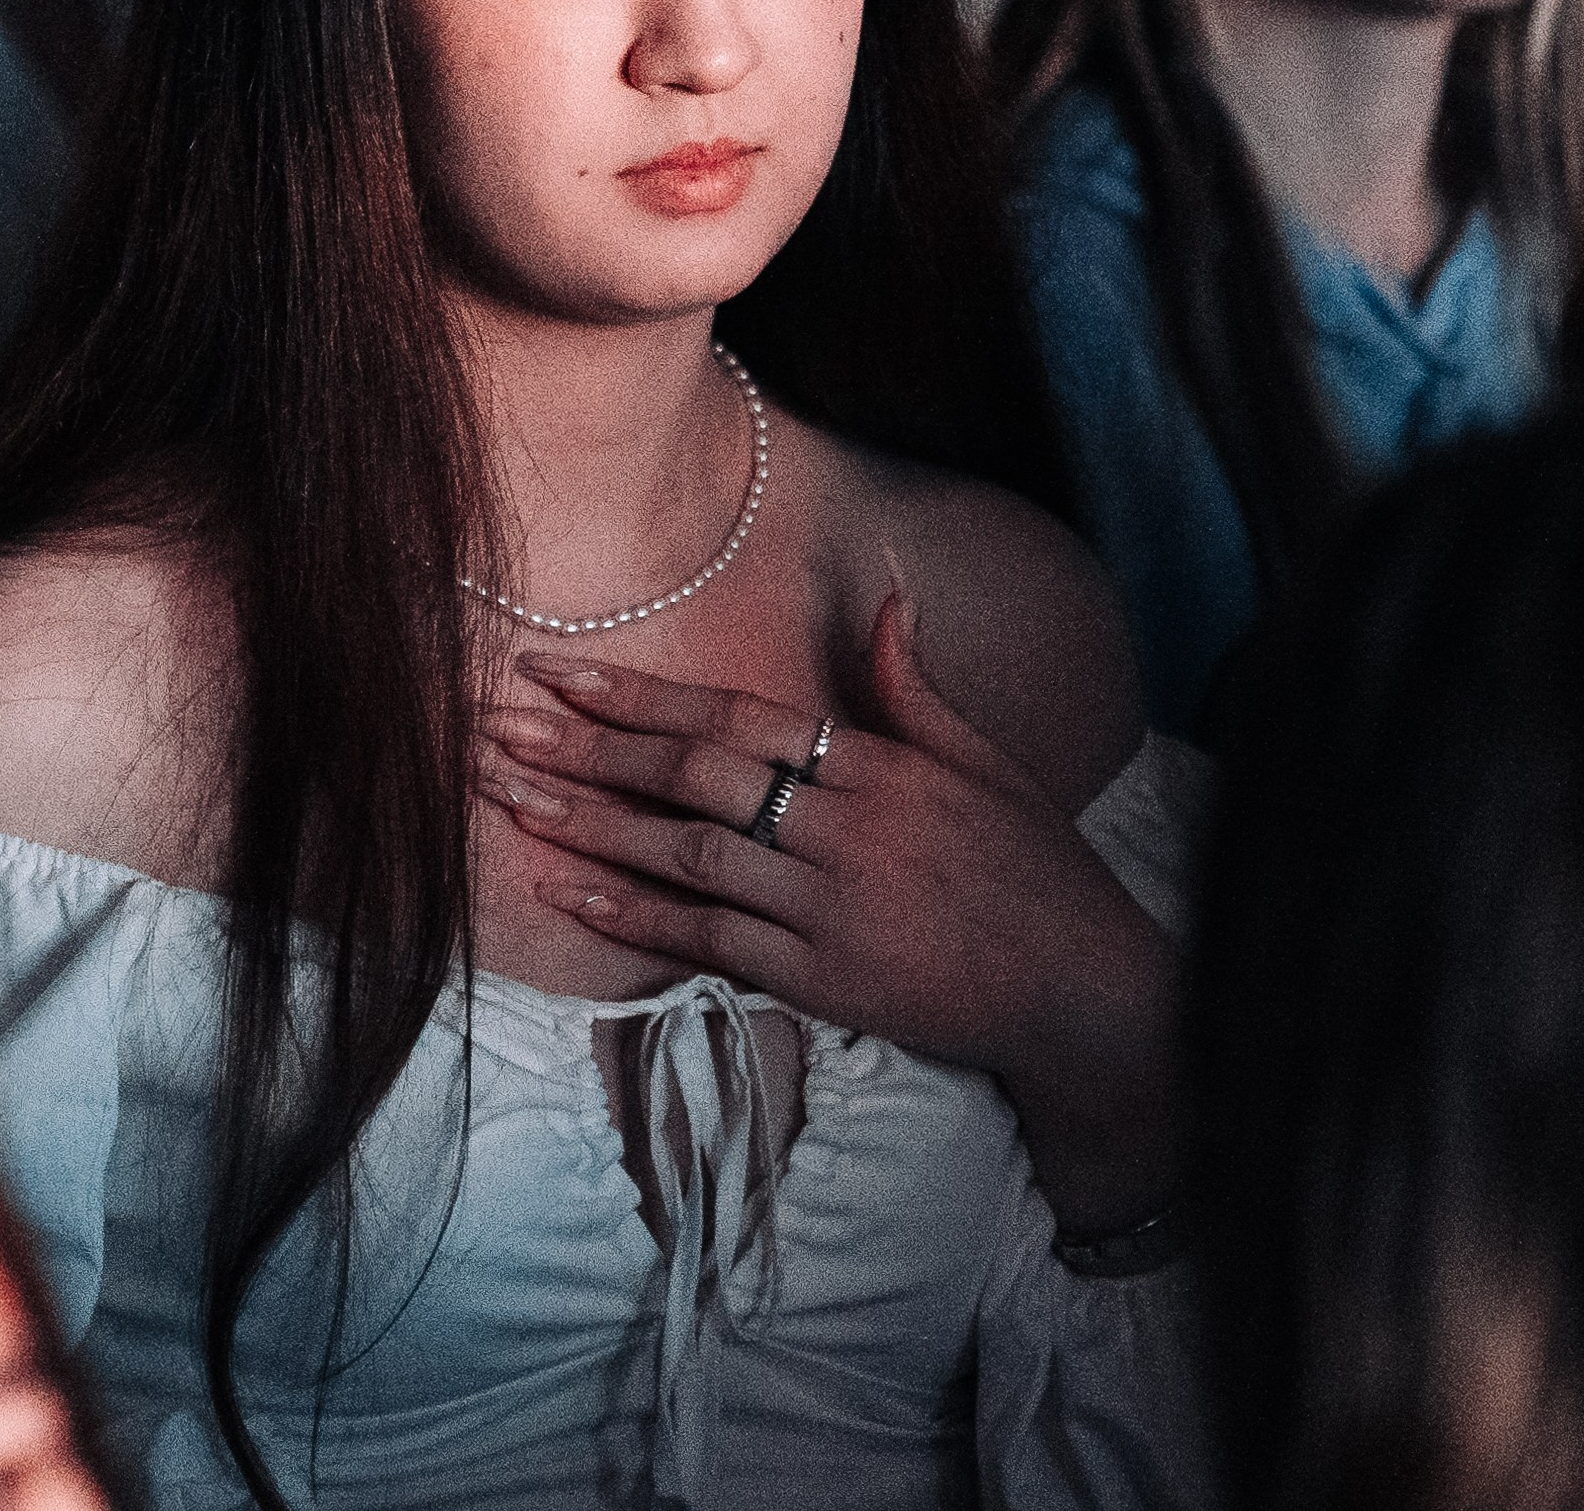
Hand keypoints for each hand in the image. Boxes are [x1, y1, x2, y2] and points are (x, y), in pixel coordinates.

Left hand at [479, 595, 1177, 1225]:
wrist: (1083, 988)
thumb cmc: (1034, 867)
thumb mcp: (983, 761)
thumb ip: (913, 684)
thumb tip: (885, 594)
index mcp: (875, 763)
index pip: (732, 716)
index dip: (639, 696)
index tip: (559, 673)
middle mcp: (843, 826)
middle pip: (693, 776)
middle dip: (589, 749)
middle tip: (501, 728)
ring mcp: (829, 905)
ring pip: (688, 854)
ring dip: (595, 826)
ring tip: (515, 802)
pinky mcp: (823, 978)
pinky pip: (713, 940)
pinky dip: (639, 915)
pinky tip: (575, 894)